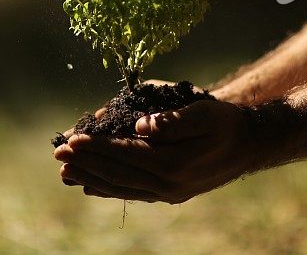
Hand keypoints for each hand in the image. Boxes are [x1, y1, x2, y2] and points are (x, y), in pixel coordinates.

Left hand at [54, 99, 255, 203]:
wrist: (248, 144)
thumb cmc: (223, 121)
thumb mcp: (203, 112)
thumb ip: (173, 120)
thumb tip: (141, 125)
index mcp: (174, 164)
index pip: (126, 155)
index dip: (97, 147)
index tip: (71, 139)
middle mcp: (169, 185)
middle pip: (117, 174)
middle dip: (86, 163)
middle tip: (58, 155)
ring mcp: (168, 193)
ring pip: (121, 187)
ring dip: (91, 178)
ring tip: (64, 173)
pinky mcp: (168, 194)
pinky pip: (131, 193)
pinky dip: (109, 190)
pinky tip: (89, 187)